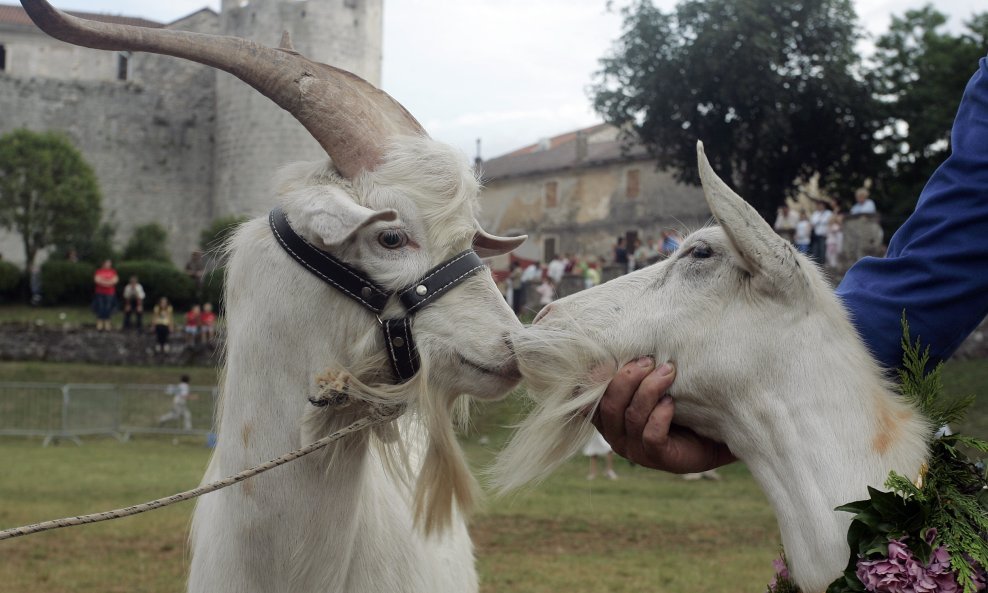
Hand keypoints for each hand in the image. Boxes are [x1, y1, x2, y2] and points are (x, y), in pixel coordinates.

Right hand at [591, 358, 735, 473]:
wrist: (711, 435)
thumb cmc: (677, 404)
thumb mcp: (651, 385)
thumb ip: (633, 373)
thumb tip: (621, 341)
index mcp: (607, 418)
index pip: (588, 399)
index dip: (596, 378)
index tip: (617, 354)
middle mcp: (615, 435)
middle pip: (609, 405)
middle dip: (627, 378)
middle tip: (649, 361)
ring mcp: (635, 450)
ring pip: (632, 417)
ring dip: (650, 390)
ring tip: (668, 372)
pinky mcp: (657, 458)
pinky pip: (651, 436)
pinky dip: (660, 416)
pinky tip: (671, 402)